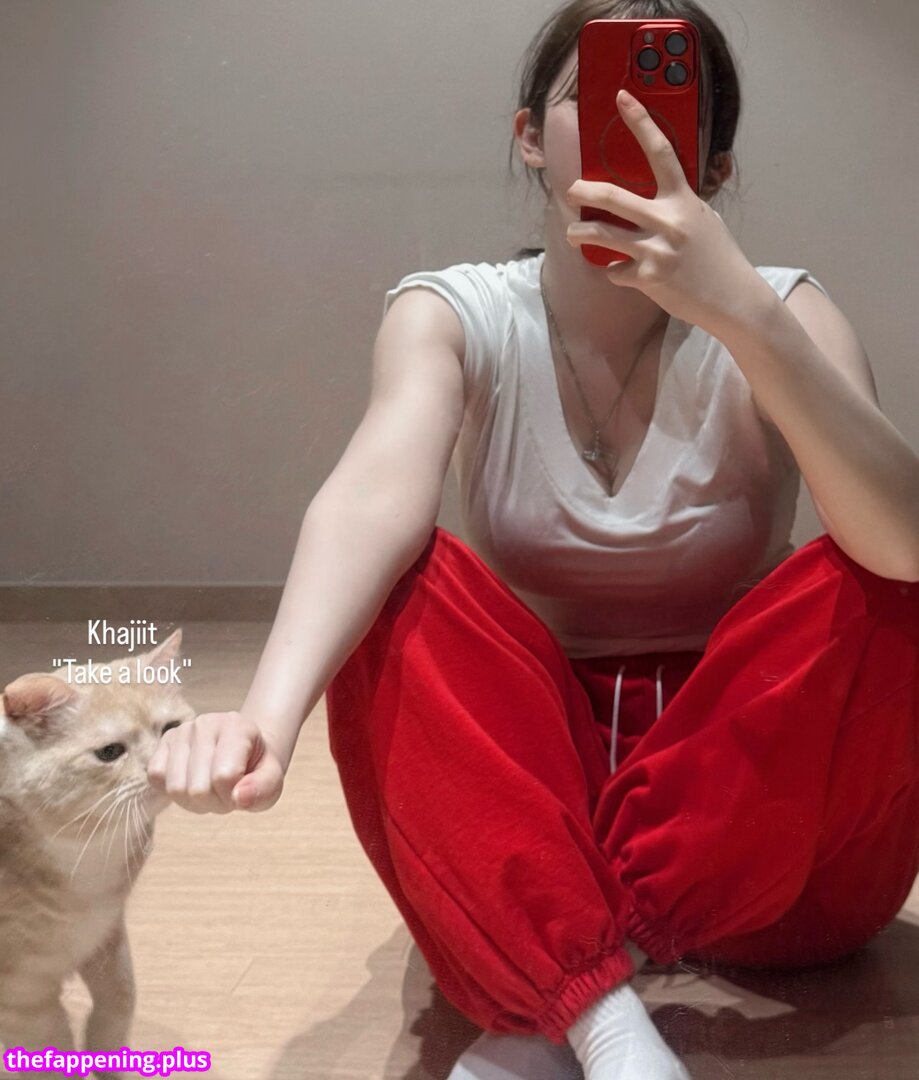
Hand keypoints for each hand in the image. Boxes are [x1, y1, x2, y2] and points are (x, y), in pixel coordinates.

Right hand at [147, 711, 285, 813]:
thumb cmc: (258, 768)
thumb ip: (263, 790)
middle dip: (214, 802)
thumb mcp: (273, 781)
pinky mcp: (164, 742)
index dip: (232, 796)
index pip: (223, 777)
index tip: (242, 790)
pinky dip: (172, 791)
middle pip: (197, 788)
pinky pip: (155, 777)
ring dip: (194, 802)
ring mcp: (182, 731)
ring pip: (175, 788)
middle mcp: (206, 723)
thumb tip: (239, 798)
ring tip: (211, 789)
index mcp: (237, 726)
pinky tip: (191, 782)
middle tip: (226, 792)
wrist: (245, 750)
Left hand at [564, 88, 770, 336]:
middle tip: (571, 191)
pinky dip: (617, 273)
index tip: (621, 98)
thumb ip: (677, 206)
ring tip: (573, 233)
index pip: (660, 151)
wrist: (732, 299)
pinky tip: (626, 274)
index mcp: (683, 200)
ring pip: (602, 235)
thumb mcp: (703, 220)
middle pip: (614, 197)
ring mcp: (656, 250)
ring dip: (580, 233)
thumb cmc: (717, 258)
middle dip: (584, 192)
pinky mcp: (648, 277)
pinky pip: (616, 271)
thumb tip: (652, 198)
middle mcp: (669, 221)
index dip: (640, 122)